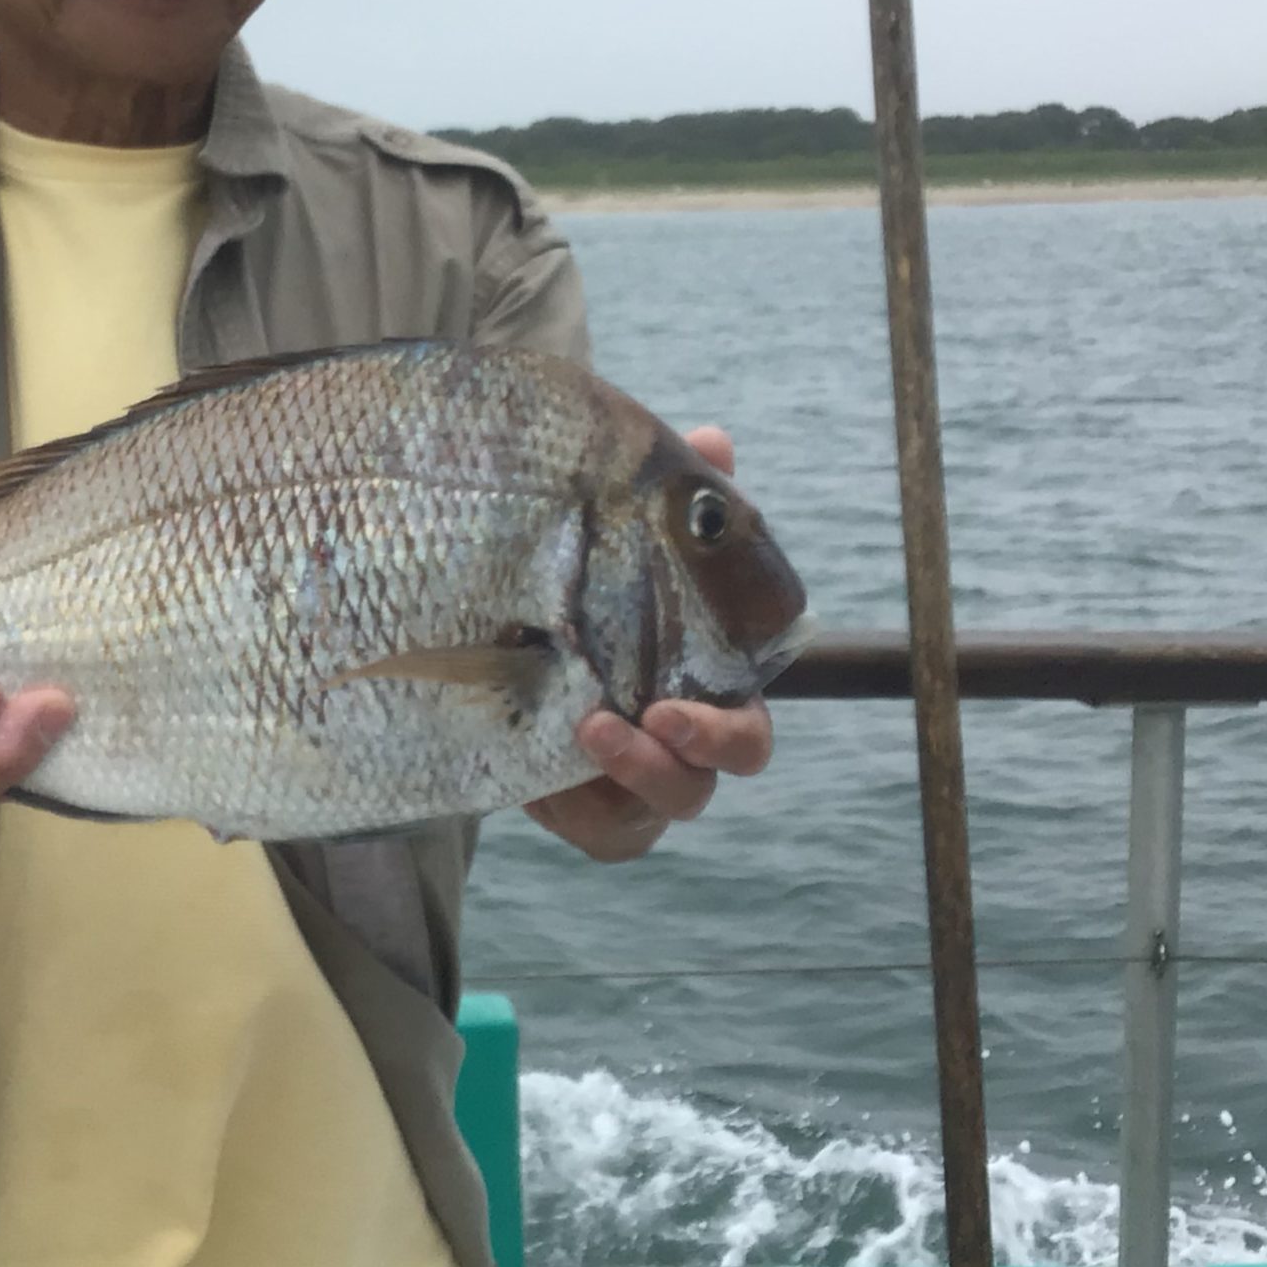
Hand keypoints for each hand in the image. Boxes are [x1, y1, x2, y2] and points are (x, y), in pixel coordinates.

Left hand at [526, 425, 776, 862]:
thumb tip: (714, 441)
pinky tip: (528, 757)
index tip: (665, 709)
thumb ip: (671, 508)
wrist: (521, 640)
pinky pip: (585, 825)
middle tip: (636, 721)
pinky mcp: (580, 808)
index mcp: (708, 702)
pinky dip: (560, 802)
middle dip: (675, 763)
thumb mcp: (629, 548)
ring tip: (578, 728)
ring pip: (645, 813)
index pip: (745, 738)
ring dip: (618, 777)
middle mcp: (678, 754)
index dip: (719, 735)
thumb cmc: (604, 597)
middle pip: (703, 786)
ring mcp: (630, 788)